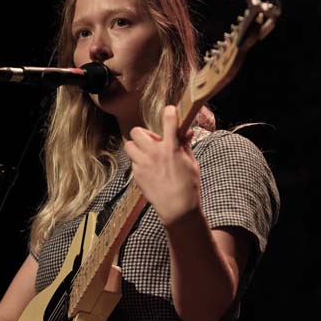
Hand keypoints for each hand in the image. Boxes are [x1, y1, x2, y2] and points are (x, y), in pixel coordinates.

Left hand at [124, 105, 200, 226]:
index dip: (170, 112)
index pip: (169, 121)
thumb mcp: (191, 163)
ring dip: (138, 147)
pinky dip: (139, 162)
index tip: (170, 111)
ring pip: (129, 146)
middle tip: (154, 142)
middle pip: (137, 131)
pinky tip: (150, 170)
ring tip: (148, 155)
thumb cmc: (188, 187)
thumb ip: (185, 145)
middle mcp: (154, 154)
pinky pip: (133, 162)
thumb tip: (185, 132)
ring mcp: (143, 165)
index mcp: (171, 148)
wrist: (178, 210)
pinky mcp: (137, 175)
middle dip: (144, 134)